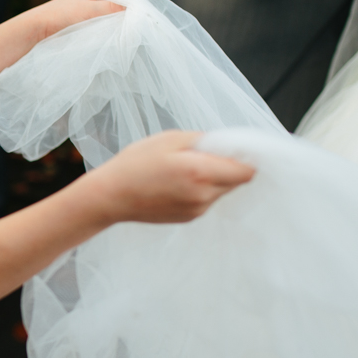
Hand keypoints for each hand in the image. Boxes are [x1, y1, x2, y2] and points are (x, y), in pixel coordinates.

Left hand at [28, 0, 129, 39]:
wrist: (36, 31)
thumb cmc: (60, 16)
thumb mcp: (89, 10)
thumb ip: (111, 9)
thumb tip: (133, 12)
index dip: (136, 2)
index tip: (145, 15)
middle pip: (120, 6)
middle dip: (128, 15)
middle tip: (139, 28)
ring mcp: (91, 14)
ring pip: (112, 19)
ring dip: (119, 26)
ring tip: (128, 36)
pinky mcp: (86, 27)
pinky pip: (104, 29)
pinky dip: (110, 33)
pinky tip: (115, 41)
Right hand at [83, 131, 255, 225]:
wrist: (110, 197)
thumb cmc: (135, 164)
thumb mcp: (169, 139)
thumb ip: (204, 140)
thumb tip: (228, 144)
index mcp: (201, 172)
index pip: (247, 171)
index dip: (246, 158)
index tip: (235, 149)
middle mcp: (204, 195)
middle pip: (237, 181)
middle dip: (228, 165)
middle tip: (204, 155)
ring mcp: (198, 210)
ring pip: (222, 190)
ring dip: (214, 178)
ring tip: (184, 169)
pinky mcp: (190, 218)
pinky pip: (207, 200)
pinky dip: (201, 189)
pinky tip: (177, 182)